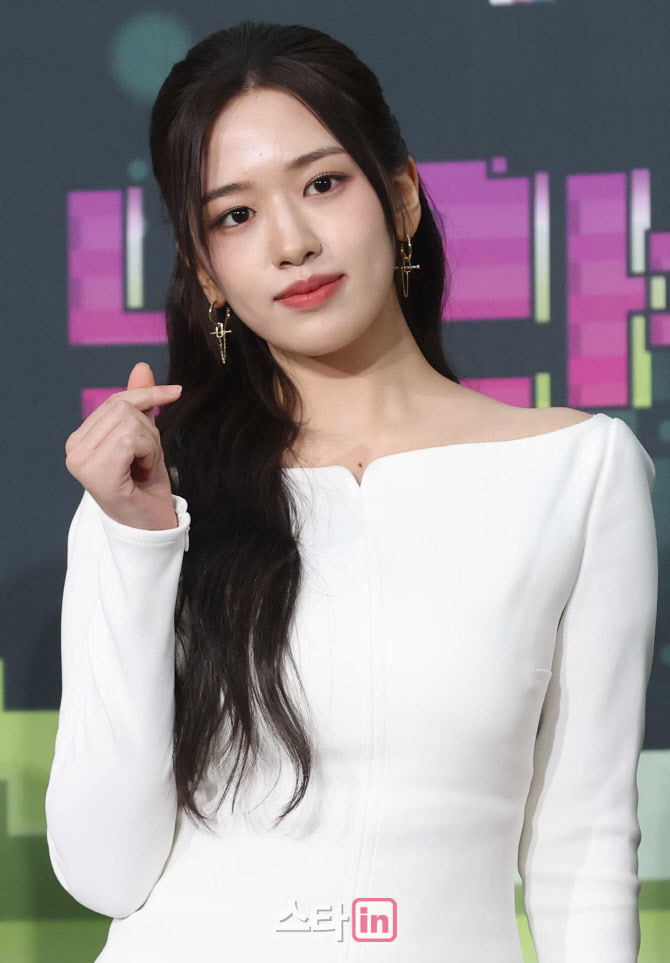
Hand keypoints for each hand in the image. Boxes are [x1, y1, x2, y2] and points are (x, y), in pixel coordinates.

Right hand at [65, 362, 182, 529]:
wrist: (150, 527)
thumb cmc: (146, 487)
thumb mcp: (147, 439)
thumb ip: (140, 404)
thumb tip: (141, 367)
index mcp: (80, 439)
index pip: (116, 401)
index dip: (148, 395)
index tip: (176, 392)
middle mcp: (74, 449)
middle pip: (123, 408)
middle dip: (149, 430)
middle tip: (147, 460)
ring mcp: (81, 461)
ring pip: (130, 423)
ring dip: (150, 445)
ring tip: (143, 468)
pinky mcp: (95, 473)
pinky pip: (131, 439)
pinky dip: (148, 454)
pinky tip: (142, 473)